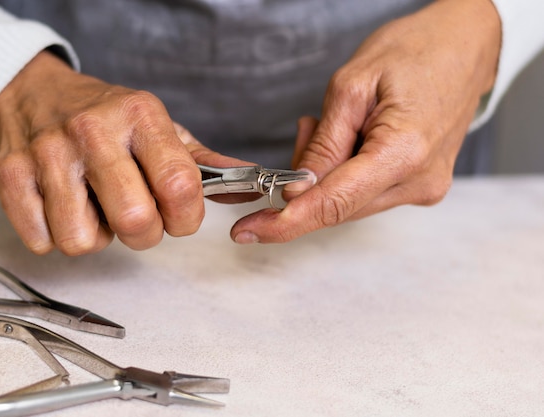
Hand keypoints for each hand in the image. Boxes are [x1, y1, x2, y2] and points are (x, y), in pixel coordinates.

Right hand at [0, 51, 204, 254]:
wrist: (34, 92)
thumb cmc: (107, 118)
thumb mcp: (160, 127)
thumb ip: (203, 164)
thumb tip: (246, 190)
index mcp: (141, 116)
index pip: (180, 186)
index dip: (186, 218)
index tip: (179, 217)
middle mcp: (93, 131)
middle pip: (135, 221)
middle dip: (145, 235)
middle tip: (138, 219)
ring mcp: (49, 153)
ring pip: (82, 240)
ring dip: (95, 237)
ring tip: (94, 208)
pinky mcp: (12, 175)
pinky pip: (43, 242)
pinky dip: (56, 236)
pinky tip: (62, 207)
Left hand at [229, 0, 500, 243]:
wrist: (465, 46)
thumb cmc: (414, 52)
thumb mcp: (352, 87)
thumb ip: (323, 146)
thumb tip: (296, 192)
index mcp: (404, 153)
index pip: (334, 204)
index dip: (286, 222)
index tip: (250, 231)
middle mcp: (419, 181)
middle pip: (339, 206)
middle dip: (305, 183)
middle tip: (305, 131)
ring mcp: (424, 187)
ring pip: (350, 201)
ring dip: (326, 174)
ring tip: (334, 122)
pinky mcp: (421, 185)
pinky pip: (367, 192)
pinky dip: (345, 172)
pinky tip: (350, 137)